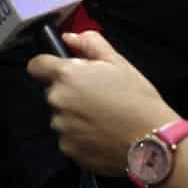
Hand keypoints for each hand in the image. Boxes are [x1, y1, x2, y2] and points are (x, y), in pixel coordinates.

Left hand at [27, 30, 176, 175]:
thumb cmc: (136, 97)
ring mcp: (60, 127)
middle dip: (69, 92)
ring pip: (61, 116)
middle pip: (53, 92)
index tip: (64, 72)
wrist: (150, 140)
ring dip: (74, 115)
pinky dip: (80, 136)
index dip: (48, 66)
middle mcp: (57, 101)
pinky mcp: (67, 149)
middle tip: (97, 97)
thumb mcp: (118, 62)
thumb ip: (90, 44)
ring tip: (102, 118)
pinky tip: (101, 135)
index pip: (36, 65)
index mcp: (67, 75)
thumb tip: (68, 38)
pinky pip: (68, 138)